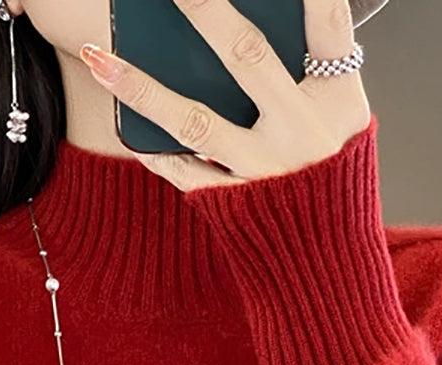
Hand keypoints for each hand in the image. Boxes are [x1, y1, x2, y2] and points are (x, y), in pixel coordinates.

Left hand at [78, 0, 371, 191]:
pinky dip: (154, 150)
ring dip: (141, 88)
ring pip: (195, 121)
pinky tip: (124, 129)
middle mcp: (302, 133)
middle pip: (247, 57)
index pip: (326, 25)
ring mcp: (265, 172)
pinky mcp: (236, 205)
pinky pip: (186, 173)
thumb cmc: (329, 177)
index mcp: (339, 101)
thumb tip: (257, 21)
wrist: (326, 263)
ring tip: (99, 58)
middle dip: (204, 10)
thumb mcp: (342, 121)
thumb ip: (308, 74)